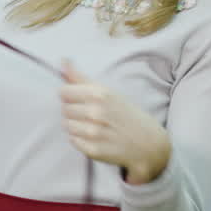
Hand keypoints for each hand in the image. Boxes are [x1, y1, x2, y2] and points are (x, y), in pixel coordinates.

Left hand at [59, 62, 171, 183]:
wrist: (148, 143)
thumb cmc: (124, 113)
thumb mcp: (107, 91)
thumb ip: (81, 78)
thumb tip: (63, 60)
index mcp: (99, 94)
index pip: (63, 92)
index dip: (71, 96)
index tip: (83, 100)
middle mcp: (96, 112)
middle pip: (64, 109)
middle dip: (74, 111)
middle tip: (91, 115)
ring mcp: (95, 133)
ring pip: (66, 125)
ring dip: (76, 126)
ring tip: (93, 126)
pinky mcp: (93, 150)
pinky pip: (73, 141)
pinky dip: (80, 140)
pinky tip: (95, 138)